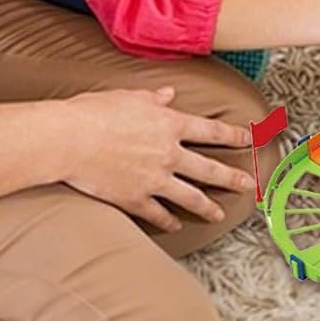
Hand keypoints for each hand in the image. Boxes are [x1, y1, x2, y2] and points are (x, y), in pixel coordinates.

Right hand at [54, 86, 253, 231]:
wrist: (69, 139)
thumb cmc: (94, 112)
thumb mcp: (128, 97)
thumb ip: (153, 98)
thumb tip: (168, 93)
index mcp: (170, 124)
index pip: (212, 131)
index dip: (235, 135)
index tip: (250, 139)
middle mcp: (169, 153)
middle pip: (210, 169)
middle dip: (232, 177)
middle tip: (248, 184)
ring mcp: (155, 179)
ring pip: (191, 197)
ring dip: (207, 207)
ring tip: (218, 215)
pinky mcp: (135, 198)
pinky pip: (158, 213)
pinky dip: (168, 221)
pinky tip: (175, 226)